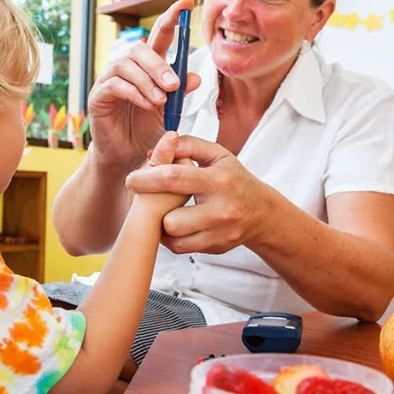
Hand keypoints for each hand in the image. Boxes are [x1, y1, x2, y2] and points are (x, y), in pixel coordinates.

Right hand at [87, 0, 201, 167]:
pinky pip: (115, 85)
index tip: (186, 2)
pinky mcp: (98, 96)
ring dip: (148, 80)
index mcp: (148, 67)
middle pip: (140, 49)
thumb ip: (181, 95)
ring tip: (161, 100)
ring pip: (126, 64)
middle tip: (175, 85)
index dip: (172, 18)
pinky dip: (134, 93)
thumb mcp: (170, 113)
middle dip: (159, 64)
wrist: (127, 157)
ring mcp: (110, 80)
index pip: (160, 36)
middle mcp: (127, 68)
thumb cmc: (147, 132)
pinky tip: (147, 105)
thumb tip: (196, 76)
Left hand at [124, 136, 273, 254]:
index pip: (174, 178)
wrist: (261, 212)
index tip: (131, 180)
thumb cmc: (233, 178)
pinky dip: (171, 237)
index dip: (146, 179)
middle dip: (154, 208)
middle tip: (147, 198)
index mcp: (218, 180)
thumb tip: (156, 149)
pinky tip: (176, 223)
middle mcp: (221, 209)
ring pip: (173, 236)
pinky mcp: (216, 248)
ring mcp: (219, 233)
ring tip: (165, 210)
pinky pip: (179, 247)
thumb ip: (188, 145)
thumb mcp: (217, 154)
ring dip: (162, 223)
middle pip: (170, 218)